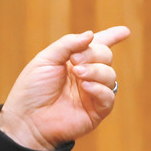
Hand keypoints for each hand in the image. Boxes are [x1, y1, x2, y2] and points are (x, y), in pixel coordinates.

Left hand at [0, 26, 130, 150]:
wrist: (26, 119)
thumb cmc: (32, 89)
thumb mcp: (45, 60)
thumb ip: (67, 44)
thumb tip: (91, 35)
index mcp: (72, 61)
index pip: (96, 46)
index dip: (111, 37)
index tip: (124, 31)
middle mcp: (85, 75)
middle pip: (105, 56)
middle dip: (93, 54)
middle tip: (74, 61)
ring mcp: (92, 93)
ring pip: (110, 75)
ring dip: (95, 70)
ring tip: (78, 74)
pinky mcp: (96, 111)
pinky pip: (109, 96)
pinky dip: (99, 88)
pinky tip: (85, 87)